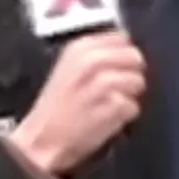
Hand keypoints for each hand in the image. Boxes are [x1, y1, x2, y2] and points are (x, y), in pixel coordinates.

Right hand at [9, 29, 144, 176]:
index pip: (120, 38)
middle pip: (134, 56)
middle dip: (132, 72)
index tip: (118, 67)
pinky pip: (133, 106)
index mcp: (78, 49)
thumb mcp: (68, 69)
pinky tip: (109, 119)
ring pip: (137, 81)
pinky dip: (126, 115)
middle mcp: (89, 62)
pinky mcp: (110, 108)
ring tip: (111, 105)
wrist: (41, 141)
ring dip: (130, 95)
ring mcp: (100, 84)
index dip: (124, 53)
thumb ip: (96, 56)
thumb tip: (127, 52)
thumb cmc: (56, 109)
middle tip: (119, 88)